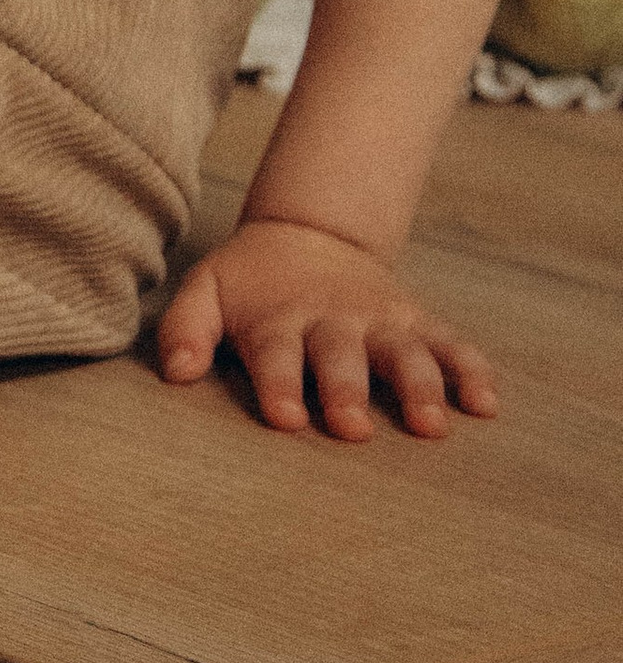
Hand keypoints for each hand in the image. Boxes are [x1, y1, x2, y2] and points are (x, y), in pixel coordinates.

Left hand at [155, 217, 498, 443]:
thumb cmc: (250, 282)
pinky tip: (487, 403)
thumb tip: (175, 372)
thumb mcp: (207, 290)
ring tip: (429, 426)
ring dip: (419, 387)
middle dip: (347, 391)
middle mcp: (333, 319)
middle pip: (341, 356)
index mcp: (278, 317)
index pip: (276, 352)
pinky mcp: (417, 321)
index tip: (286, 418)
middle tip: (351, 429)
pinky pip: (450, 344)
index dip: (279, 384)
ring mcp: (380, 321)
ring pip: (404, 353)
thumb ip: (186, 328)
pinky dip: (471, 370)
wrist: (308, 232)